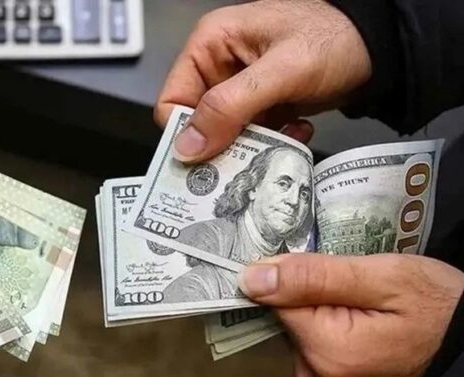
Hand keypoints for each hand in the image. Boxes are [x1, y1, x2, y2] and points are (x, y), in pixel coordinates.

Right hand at [156, 0, 370, 161]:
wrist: (381, 45)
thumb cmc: (335, 39)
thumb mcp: (281, 72)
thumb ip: (231, 107)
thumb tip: (187, 147)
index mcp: (210, 46)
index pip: (172, 100)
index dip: (184, 133)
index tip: (204, 160)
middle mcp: (218, 66)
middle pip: (196, 122)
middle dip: (219, 144)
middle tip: (244, 161)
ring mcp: (240, 87)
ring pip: (223, 134)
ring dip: (249, 146)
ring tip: (280, 140)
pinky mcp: (261, 104)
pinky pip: (249, 135)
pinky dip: (270, 141)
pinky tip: (295, 130)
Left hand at [239, 253, 463, 376]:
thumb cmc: (437, 303)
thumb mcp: (381, 276)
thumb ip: (313, 277)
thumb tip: (250, 278)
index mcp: (326, 351)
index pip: (276, 300)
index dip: (291, 274)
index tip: (316, 260)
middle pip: (287, 317)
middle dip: (309, 293)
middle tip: (353, 280)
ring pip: (300, 331)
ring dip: (319, 309)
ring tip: (361, 296)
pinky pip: (316, 347)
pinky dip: (329, 327)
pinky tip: (359, 314)